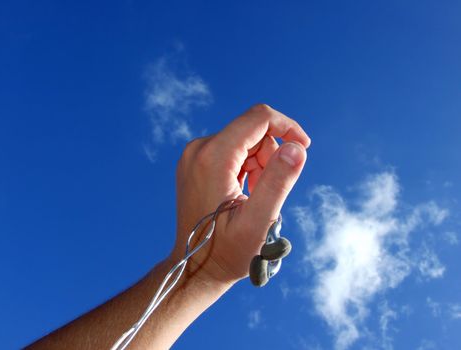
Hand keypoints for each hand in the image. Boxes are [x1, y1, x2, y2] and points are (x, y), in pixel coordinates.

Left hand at [170, 104, 310, 286]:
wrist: (195, 267)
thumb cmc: (226, 252)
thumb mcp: (258, 221)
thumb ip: (278, 181)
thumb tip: (298, 147)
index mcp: (213, 157)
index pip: (259, 117)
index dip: (288, 127)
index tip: (304, 149)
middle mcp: (199, 148)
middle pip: (252, 130)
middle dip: (271, 155)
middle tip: (267, 191)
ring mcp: (195, 155)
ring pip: (244, 140)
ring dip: (259, 164)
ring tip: (253, 197)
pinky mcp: (197, 162)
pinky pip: (232, 151)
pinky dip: (247, 168)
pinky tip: (242, 194)